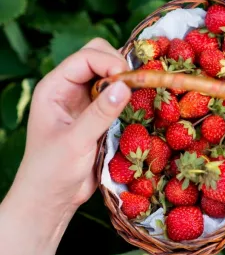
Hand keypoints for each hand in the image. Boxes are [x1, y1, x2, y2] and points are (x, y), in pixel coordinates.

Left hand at [11, 37, 131, 210]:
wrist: (52, 197)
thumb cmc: (53, 170)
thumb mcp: (76, 141)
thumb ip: (100, 113)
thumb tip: (125, 86)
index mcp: (55, 87)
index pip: (86, 57)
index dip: (110, 62)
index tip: (130, 80)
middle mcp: (70, 89)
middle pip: (99, 57)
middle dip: (120, 67)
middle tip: (136, 87)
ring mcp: (85, 101)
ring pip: (111, 76)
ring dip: (127, 82)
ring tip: (141, 96)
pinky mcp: (98, 116)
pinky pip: (117, 96)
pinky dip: (130, 98)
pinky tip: (139, 108)